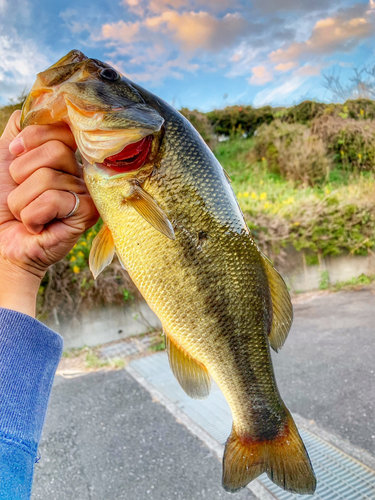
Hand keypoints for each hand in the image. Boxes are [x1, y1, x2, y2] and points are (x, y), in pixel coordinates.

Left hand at [0, 111, 98, 316]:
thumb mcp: (4, 157)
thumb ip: (20, 128)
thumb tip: (35, 101)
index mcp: (64, 154)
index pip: (57, 127)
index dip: (30, 139)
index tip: (15, 154)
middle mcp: (80, 171)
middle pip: (54, 150)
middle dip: (21, 173)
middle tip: (21, 192)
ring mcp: (86, 192)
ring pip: (48, 177)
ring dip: (22, 200)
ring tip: (27, 213)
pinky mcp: (87, 214)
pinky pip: (53, 199)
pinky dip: (32, 215)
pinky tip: (38, 226)